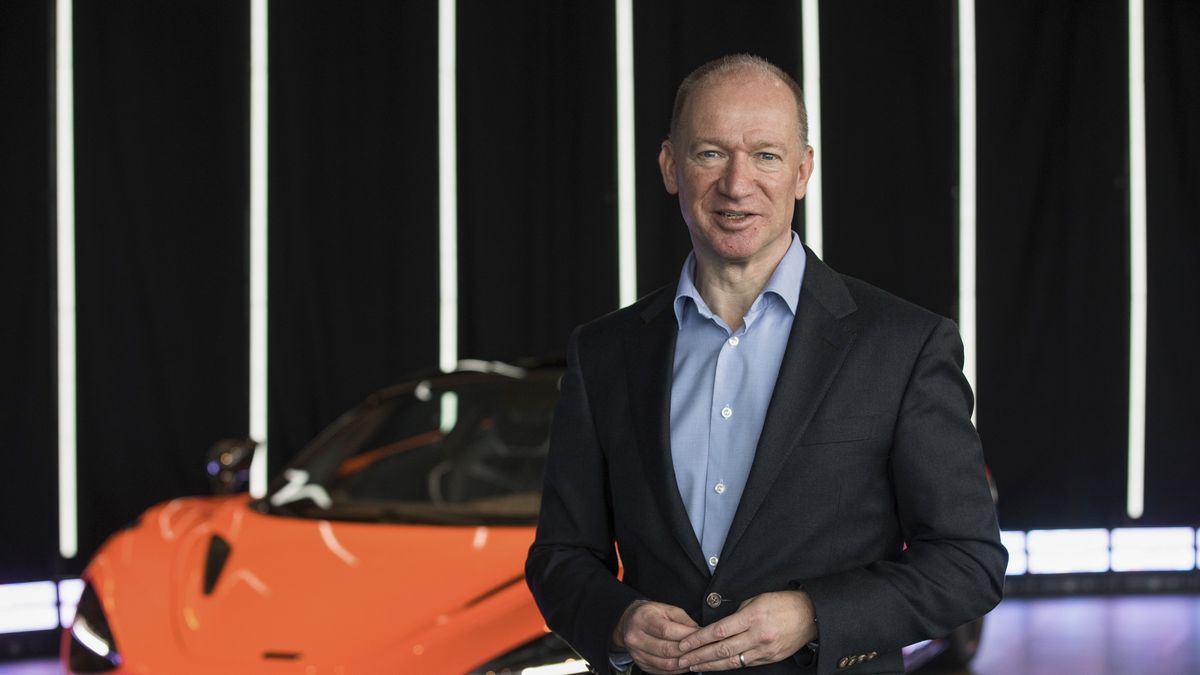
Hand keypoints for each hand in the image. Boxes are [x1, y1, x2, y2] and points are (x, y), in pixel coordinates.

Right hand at [613, 600, 700, 673]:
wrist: (629, 622)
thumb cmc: (650, 614)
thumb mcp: (667, 609)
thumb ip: (684, 620)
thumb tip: (700, 633)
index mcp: (642, 618)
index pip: (666, 630)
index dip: (686, 636)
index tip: (701, 637)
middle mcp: (635, 637)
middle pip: (666, 649)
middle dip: (688, 651)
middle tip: (702, 649)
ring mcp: (637, 653)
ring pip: (666, 664)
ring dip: (684, 663)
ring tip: (696, 658)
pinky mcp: (641, 664)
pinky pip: (662, 671)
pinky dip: (677, 670)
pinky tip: (686, 664)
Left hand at [675, 591, 816, 670]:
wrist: (810, 615)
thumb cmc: (782, 603)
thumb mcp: (756, 600)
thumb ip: (737, 614)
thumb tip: (720, 627)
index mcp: (751, 617)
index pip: (718, 631)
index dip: (698, 639)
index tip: (684, 643)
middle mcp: (757, 636)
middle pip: (721, 649)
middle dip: (698, 656)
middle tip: (681, 660)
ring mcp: (764, 650)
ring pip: (731, 661)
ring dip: (709, 665)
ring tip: (693, 667)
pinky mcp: (770, 659)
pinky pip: (744, 664)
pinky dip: (728, 666)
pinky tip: (715, 667)